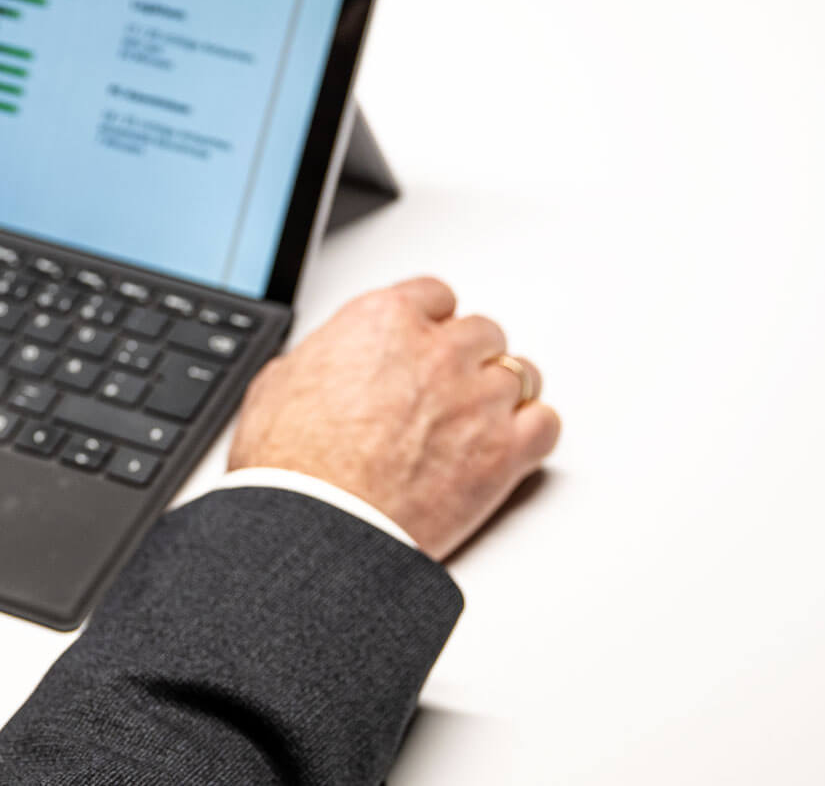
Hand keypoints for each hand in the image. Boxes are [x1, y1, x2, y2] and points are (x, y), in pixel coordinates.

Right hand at [228, 276, 559, 559]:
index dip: (431, 322)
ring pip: (520, 373)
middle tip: (451, 386)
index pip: (435, 296)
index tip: (430, 339)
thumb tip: (325, 364)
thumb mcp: (278, 384)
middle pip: (483, 332)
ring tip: (482, 417)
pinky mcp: (503, 453)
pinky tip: (512, 442)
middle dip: (468, 357)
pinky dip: (532, 431)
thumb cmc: (292, 466)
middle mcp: (437, 352)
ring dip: (501, 393)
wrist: (317, 527)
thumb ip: (321, 359)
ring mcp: (476, 400)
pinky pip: (545, 423)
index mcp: (383, 321)